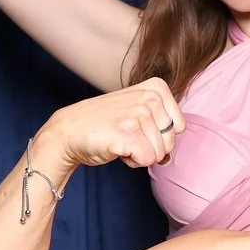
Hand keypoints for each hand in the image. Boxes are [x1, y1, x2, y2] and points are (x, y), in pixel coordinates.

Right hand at [40, 79, 183, 172]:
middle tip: (126, 134)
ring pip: (160, 153)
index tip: (137, 126)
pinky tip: (117, 148)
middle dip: (150, 146)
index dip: (159, 135)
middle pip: (171, 141)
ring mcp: (139, 115)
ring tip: (120, 139)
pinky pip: (147, 160)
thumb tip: (170, 157)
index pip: (180, 126)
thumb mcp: (136, 109)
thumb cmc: (105, 124)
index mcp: (156, 88)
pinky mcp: (129, 133)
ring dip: (140, 154)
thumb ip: (161, 123)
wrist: (69, 131)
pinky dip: (133, 161)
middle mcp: (149, 98)